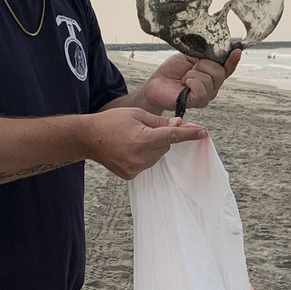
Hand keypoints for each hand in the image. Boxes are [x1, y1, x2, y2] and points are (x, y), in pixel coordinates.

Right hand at [85, 107, 206, 178]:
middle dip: (162, 137)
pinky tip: (130, 149)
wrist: (87, 138)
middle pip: (166, 147)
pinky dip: (144, 156)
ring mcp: (135, 168)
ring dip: (153, 147)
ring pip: (158, 156)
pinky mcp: (130, 175)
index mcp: (142, 139)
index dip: (189, 134)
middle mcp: (140, 156)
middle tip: (144, 129)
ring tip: (133, 139)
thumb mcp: (136, 114)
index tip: (203, 133)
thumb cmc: (111, 122)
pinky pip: (147, 164)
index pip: (172, 136)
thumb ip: (159, 121)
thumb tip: (179, 124)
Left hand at [141, 48, 241, 113]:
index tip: (237, 50)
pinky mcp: (198, 102)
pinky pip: (202, 90)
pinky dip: (192, 82)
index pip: (227, 68)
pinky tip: (184, 84)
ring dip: (193, 74)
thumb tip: (216, 46)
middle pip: (219, 72)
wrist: (157, 83)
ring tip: (184, 78)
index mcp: (212, 74)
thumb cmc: (172, 71)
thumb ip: (204, 52)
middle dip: (203, 65)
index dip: (233, 60)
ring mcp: (207, 96)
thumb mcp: (189, 55)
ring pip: (210, 80)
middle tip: (190, 68)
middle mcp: (213, 86)